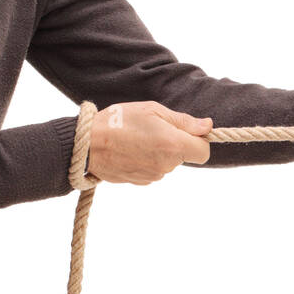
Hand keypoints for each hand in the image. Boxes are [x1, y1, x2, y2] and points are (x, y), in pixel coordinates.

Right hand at [86, 101, 212, 184]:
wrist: (86, 146)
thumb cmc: (118, 121)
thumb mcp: (152, 110)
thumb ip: (182, 121)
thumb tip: (207, 126)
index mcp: (173, 145)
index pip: (204, 152)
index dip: (199, 140)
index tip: (187, 130)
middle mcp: (166, 165)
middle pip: (183, 156)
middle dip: (175, 142)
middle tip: (153, 128)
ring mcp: (152, 176)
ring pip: (167, 162)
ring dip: (159, 151)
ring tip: (137, 137)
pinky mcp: (140, 182)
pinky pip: (152, 169)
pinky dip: (146, 160)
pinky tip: (130, 149)